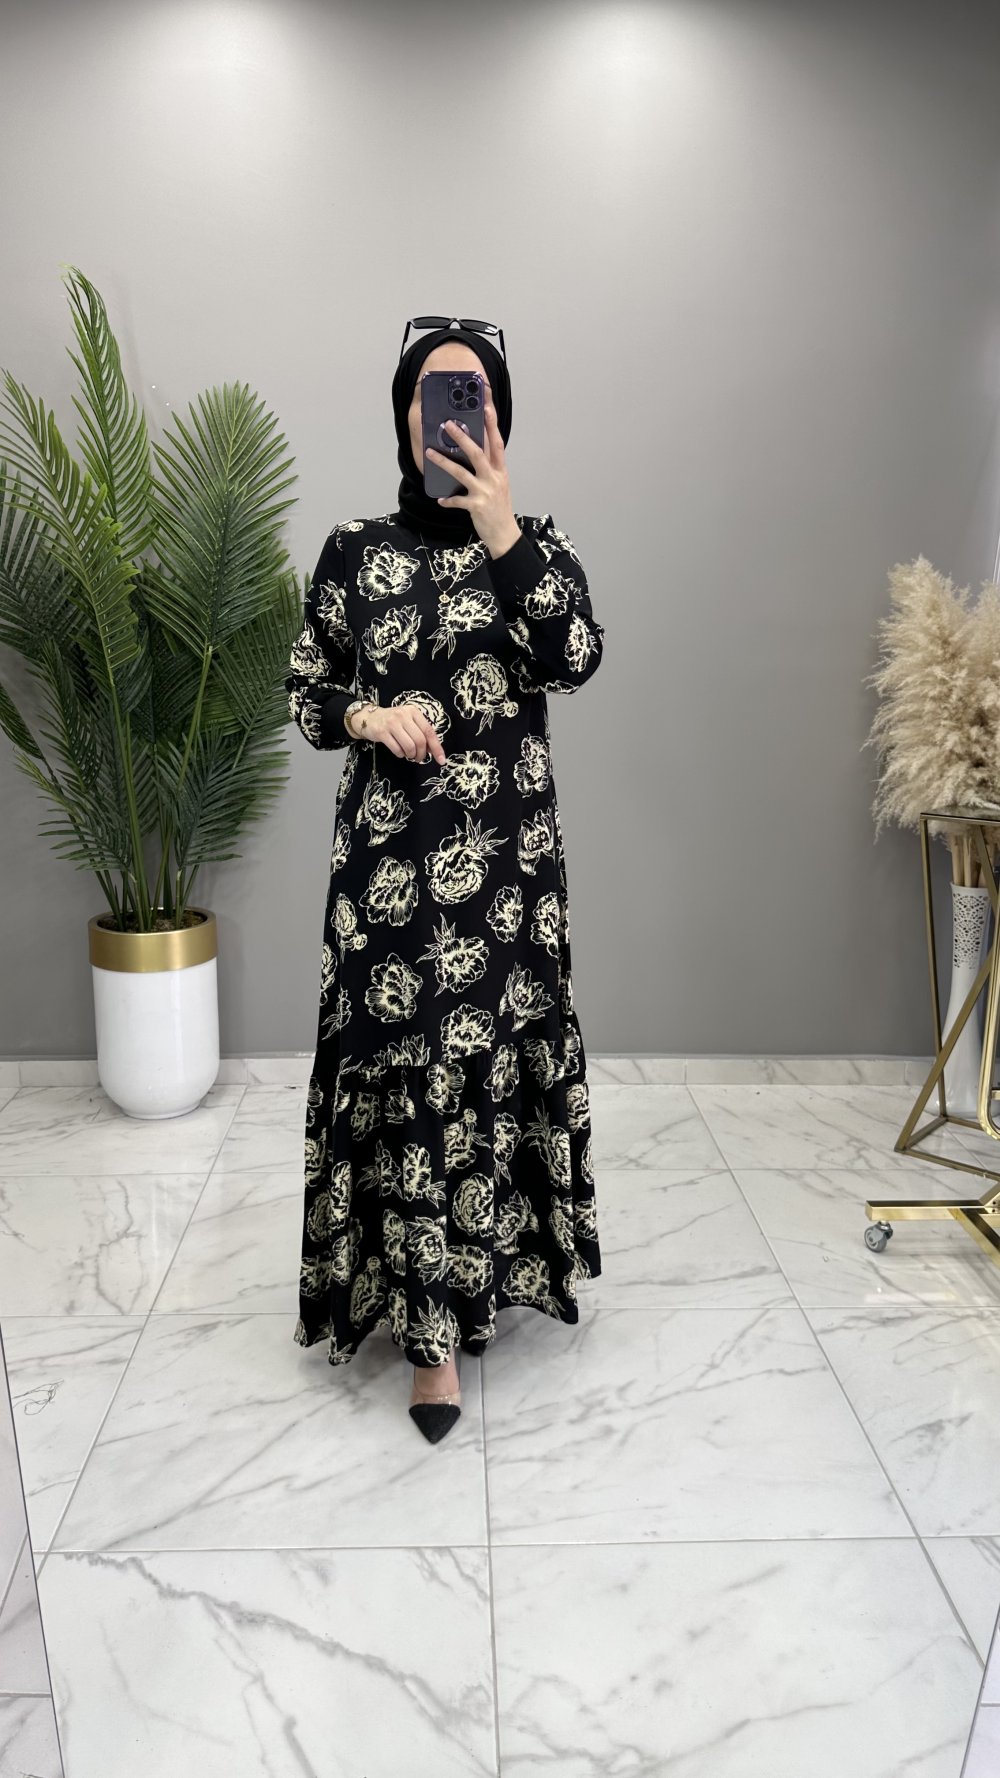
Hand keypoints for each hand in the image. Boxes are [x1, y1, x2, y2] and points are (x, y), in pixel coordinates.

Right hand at [352, 702, 445, 763]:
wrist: (369, 718)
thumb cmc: (393, 721)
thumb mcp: (409, 722)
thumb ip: (421, 733)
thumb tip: (433, 750)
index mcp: (414, 712)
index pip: (429, 732)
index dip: (436, 748)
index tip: (441, 760)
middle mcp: (403, 715)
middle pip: (420, 741)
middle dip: (421, 754)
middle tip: (418, 758)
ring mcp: (392, 723)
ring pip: (409, 746)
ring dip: (411, 755)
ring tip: (408, 755)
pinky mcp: (381, 732)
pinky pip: (397, 749)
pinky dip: (401, 754)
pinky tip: (399, 752)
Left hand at [425, 397, 519, 554]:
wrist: (505, 533)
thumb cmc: (500, 507)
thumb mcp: (499, 484)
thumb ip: (489, 468)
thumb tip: (473, 452)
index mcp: (500, 470)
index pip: (496, 442)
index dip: (492, 424)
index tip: (486, 406)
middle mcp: (494, 478)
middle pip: (477, 453)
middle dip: (462, 438)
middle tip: (448, 424)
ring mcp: (485, 491)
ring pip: (462, 473)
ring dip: (444, 462)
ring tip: (430, 452)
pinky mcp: (476, 506)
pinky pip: (457, 500)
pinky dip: (448, 500)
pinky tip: (440, 500)